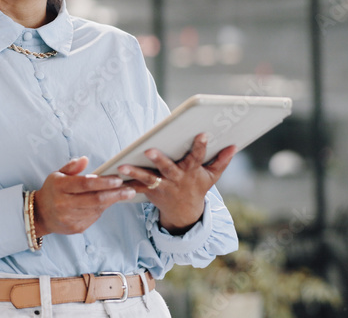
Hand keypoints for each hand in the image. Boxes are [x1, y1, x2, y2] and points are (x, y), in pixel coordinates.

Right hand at [34, 156, 136, 236]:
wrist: (40, 214)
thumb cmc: (53, 191)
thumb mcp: (57, 174)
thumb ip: (72, 167)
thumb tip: (84, 159)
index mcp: (60, 187)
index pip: (85, 184)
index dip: (103, 182)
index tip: (118, 179)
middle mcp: (63, 204)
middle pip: (95, 199)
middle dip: (115, 194)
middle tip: (129, 190)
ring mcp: (69, 218)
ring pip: (97, 209)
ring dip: (111, 201)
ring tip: (123, 194)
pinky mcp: (75, 228)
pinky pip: (94, 218)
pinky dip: (102, 209)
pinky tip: (108, 202)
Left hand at [116, 134, 235, 233]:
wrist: (184, 213)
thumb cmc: (197, 187)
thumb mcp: (211, 176)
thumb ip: (222, 161)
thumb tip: (234, 145)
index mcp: (191, 172)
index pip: (197, 157)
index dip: (200, 146)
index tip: (202, 134)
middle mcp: (176, 179)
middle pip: (167, 169)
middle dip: (159, 160)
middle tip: (149, 150)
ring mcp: (162, 187)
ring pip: (148, 179)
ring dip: (135, 173)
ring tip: (123, 166)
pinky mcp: (150, 192)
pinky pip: (135, 188)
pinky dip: (125, 184)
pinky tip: (113, 176)